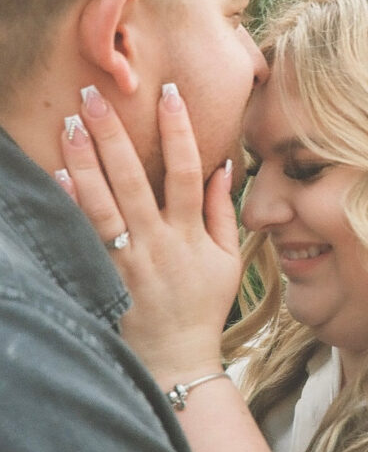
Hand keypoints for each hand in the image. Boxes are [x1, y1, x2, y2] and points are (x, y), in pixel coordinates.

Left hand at [60, 84, 239, 386]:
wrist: (175, 359)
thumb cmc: (204, 306)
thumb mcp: (227, 259)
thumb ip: (221, 211)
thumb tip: (221, 166)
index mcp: (190, 235)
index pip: (186, 171)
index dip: (179, 130)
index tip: (169, 92)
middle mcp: (157, 243)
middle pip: (133, 180)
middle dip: (114, 134)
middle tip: (94, 95)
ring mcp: (127, 261)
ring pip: (102, 204)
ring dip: (84, 162)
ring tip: (70, 124)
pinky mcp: (104, 278)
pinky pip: (84, 237)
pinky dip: (71, 205)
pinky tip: (57, 176)